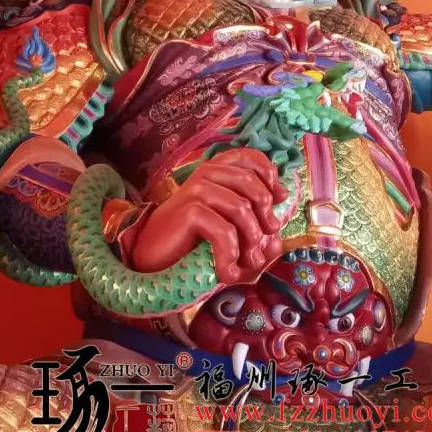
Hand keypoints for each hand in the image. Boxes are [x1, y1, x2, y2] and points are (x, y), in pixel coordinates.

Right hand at [132, 148, 287, 283]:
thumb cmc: (192, 244)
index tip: (278, 199)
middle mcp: (207, 174)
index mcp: (217, 171)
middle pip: (253, 186)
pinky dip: (230, 256)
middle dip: (264, 218)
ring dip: (250, 242)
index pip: (249, 157)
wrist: (153, 258)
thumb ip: (256, 238)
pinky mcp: (190, 210)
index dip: (269, 175)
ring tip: (247, 264)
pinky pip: (224, 231)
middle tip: (263, 246)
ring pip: (241, 209)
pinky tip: (227, 274)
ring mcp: (197, 189)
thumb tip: (278, 242)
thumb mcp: (229, 237)